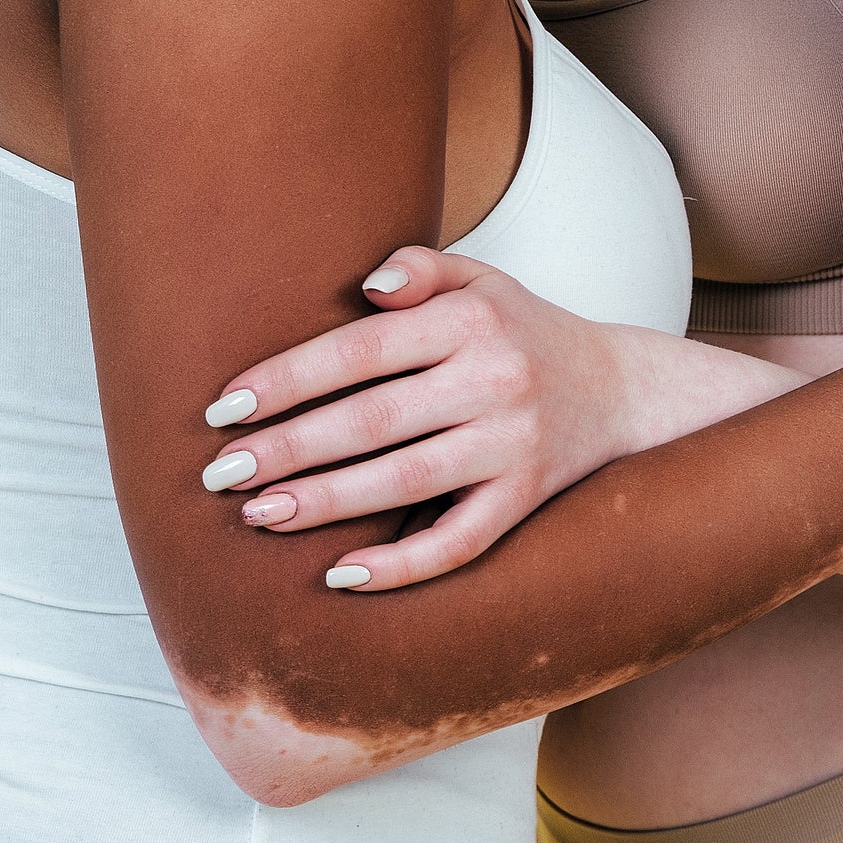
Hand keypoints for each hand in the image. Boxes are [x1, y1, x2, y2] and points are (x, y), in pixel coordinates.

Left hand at [191, 252, 683, 593]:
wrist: (623, 390)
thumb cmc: (524, 333)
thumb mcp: (483, 281)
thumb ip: (421, 267)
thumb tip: (364, 283)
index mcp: (472, 320)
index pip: (361, 349)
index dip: (287, 378)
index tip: (223, 407)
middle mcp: (496, 379)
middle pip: (372, 419)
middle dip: (287, 448)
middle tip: (219, 473)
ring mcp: (514, 445)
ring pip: (404, 481)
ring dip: (323, 502)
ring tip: (258, 514)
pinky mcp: (526, 500)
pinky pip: (458, 543)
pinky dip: (399, 566)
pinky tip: (340, 575)